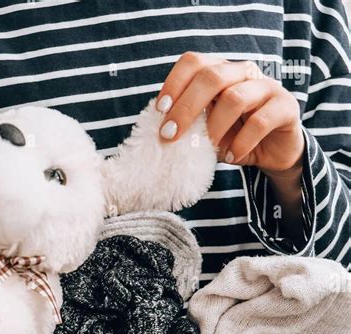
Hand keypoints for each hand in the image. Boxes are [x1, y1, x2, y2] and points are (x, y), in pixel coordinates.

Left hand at [157, 52, 303, 173]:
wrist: (274, 152)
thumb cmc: (236, 137)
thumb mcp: (208, 130)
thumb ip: (191, 124)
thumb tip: (162, 133)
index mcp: (221, 71)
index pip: (194, 62)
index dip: (174, 83)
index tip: (160, 112)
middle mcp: (244, 72)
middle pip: (212, 76)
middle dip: (186, 107)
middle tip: (170, 135)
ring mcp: (267, 87)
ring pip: (235, 98)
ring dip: (215, 128)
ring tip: (208, 149)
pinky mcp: (286, 107)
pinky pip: (260, 121)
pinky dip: (241, 143)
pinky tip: (231, 157)